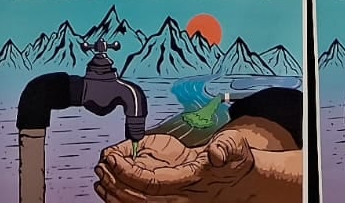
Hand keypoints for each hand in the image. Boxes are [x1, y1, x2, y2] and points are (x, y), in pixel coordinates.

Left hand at [94, 131, 262, 202]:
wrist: (245, 181)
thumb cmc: (236, 163)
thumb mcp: (235, 148)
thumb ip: (226, 147)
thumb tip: (216, 153)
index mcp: (189, 182)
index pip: (151, 183)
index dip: (128, 173)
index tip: (112, 159)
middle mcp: (180, 197)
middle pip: (139, 198)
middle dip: (116, 185)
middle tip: (99, 169)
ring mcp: (176, 201)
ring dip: (117, 194)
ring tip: (100, 180)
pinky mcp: (173, 199)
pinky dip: (126, 198)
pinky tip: (112, 192)